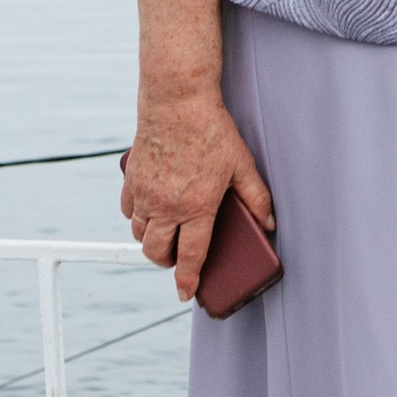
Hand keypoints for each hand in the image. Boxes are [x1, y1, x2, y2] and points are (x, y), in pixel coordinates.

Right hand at [122, 99, 272, 306]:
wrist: (177, 102)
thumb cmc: (212, 131)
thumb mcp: (242, 165)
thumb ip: (257, 198)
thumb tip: (269, 224)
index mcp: (197, 206)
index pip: (190, 256)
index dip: (188, 280)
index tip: (186, 294)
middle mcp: (167, 205)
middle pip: (157, 252)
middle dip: (167, 262)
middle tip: (177, 258)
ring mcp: (146, 193)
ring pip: (139, 234)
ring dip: (151, 241)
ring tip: (166, 236)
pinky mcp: (132, 180)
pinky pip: (127, 211)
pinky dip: (137, 218)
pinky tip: (150, 211)